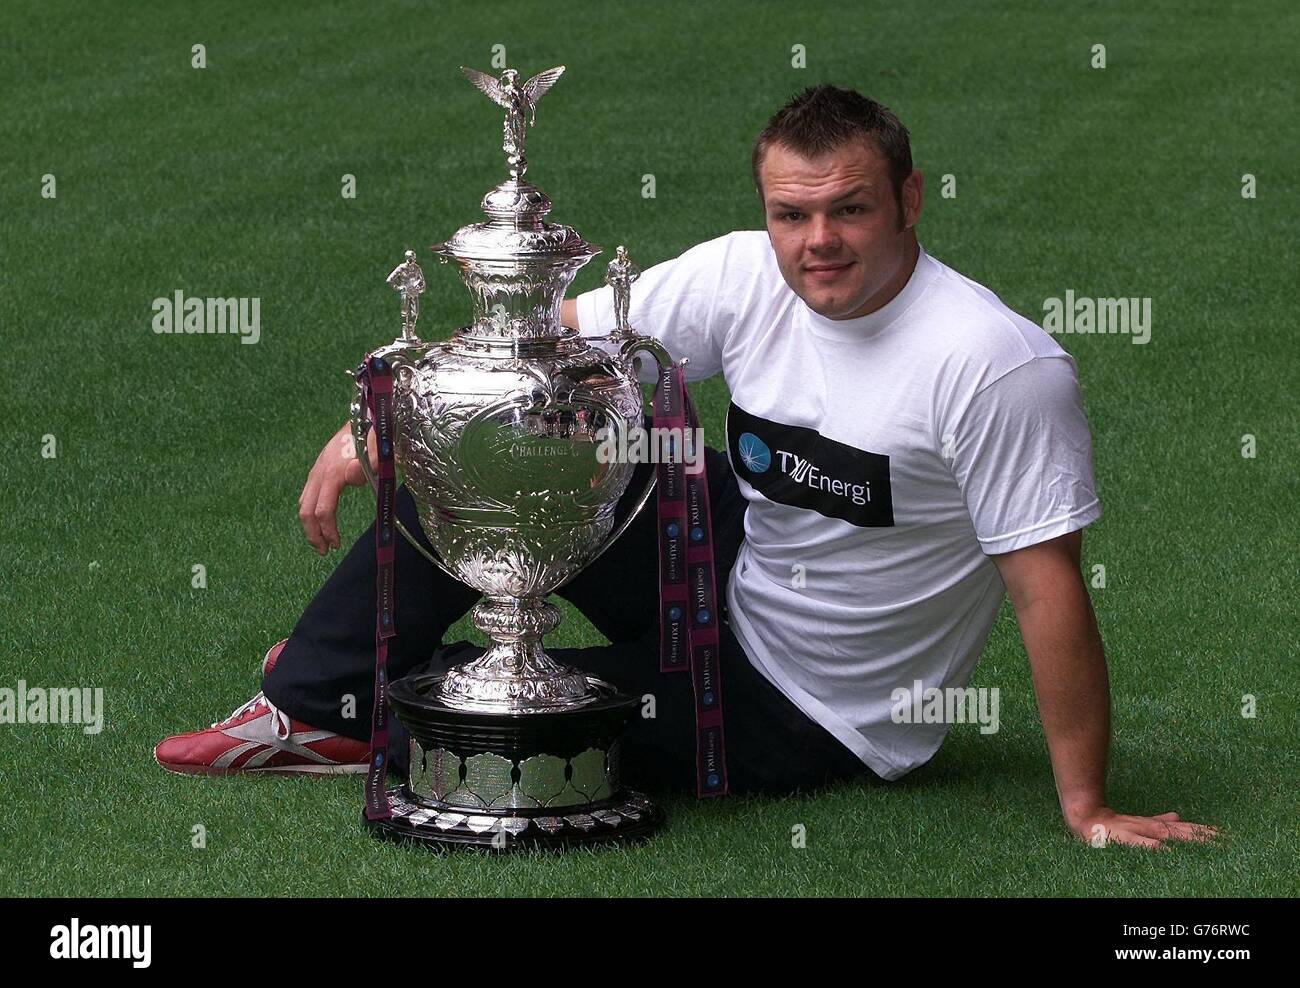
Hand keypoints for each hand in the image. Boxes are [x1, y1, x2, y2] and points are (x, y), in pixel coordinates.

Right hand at [298, 421, 376, 553]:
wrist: (367, 413)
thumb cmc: (377, 433)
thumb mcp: (380, 447)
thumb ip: (371, 460)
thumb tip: (353, 475)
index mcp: (333, 471)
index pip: (323, 510)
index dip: (328, 530)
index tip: (337, 544)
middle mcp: (320, 471)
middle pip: (306, 510)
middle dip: (313, 534)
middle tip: (324, 551)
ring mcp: (317, 469)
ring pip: (303, 503)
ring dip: (310, 525)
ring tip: (321, 542)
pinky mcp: (319, 467)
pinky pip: (307, 494)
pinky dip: (310, 511)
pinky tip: (321, 519)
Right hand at [1067, 804, 1219, 849]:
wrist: (1087, 817)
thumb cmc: (1114, 825)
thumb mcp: (1140, 823)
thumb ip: (1158, 820)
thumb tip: (1177, 816)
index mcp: (1156, 826)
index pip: (1187, 829)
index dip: (1206, 832)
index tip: (1227, 836)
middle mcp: (1151, 828)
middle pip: (1183, 833)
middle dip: (1204, 836)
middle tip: (1227, 840)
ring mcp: (1139, 832)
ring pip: (1167, 836)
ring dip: (1186, 839)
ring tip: (1206, 843)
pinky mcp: (1124, 838)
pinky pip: (1140, 843)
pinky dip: (1152, 846)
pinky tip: (1164, 850)